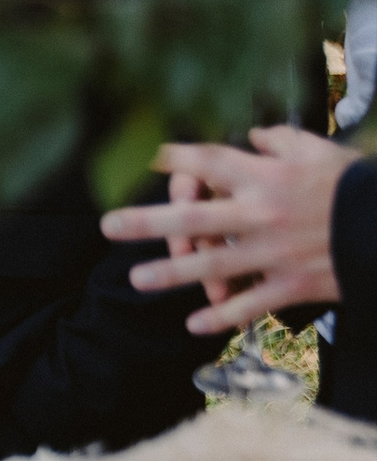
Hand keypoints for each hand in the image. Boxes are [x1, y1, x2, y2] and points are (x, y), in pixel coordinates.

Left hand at [100, 125, 360, 331]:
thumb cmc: (353, 183)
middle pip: (192, 218)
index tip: (145, 159)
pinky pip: (250, 303)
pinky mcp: (292, 284)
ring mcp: (273, 252)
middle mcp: (260, 214)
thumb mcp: (317, 149)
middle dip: (146, 222)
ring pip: (211, 264)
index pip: (206, 162)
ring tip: (137, 279)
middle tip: (108, 226)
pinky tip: (193, 324)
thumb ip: (278, 140)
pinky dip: (222, 315)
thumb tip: (249, 136)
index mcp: (263, 177)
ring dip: (171, 273)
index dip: (172, 158)